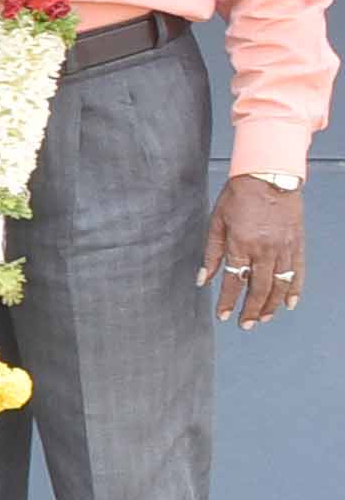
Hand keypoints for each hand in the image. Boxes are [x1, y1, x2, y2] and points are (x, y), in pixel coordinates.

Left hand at [202, 173, 303, 328]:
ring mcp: (283, 247)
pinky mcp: (297, 243)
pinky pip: (297, 271)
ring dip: (271, 304)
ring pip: (279, 284)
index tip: (222, 315)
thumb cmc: (239, 195)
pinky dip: (294, 289)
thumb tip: (202, 279)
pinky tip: (289, 302)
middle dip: (251, 310)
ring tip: (264, 318)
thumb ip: (211, 253)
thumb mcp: (216, 222)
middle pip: (258, 288)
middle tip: (246, 324)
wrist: (269, 175)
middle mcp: (264, 249)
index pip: (233, 281)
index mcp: (240, 244)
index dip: (227, 301)